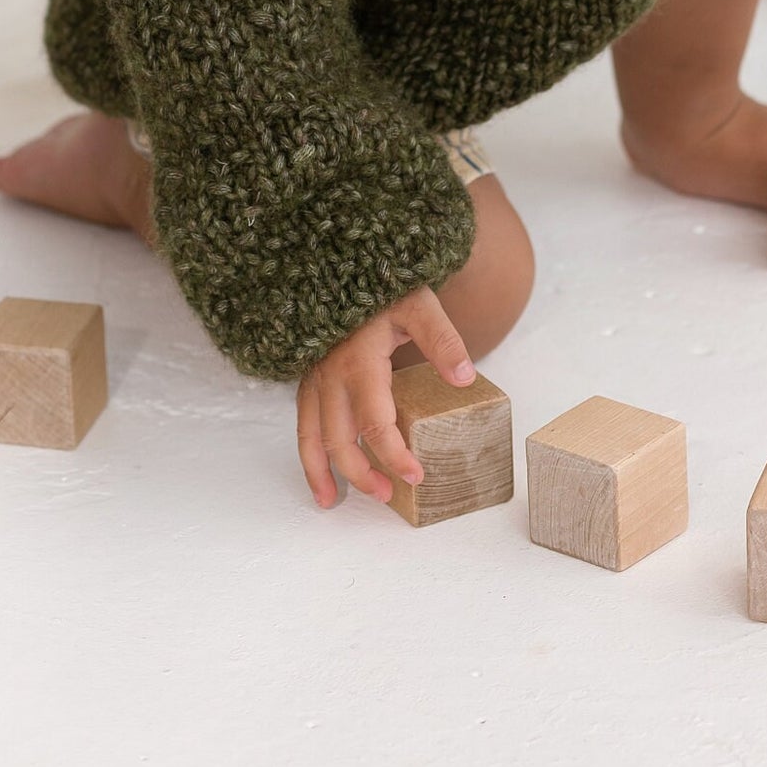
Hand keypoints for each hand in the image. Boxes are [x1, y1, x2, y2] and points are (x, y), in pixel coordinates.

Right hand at [295, 289, 474, 510]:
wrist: (347, 264)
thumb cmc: (386, 286)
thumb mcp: (419, 305)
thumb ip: (442, 340)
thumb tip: (464, 379)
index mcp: (360, 361)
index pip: (376, 423)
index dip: (395, 456)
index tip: (416, 477)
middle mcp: (330, 375)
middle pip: (340, 438)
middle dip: (361, 474)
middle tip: (388, 496)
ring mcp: (314, 377)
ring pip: (311, 435)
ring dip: (322, 471)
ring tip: (330, 502)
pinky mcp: (308, 377)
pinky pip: (302, 422)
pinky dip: (306, 452)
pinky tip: (318, 472)